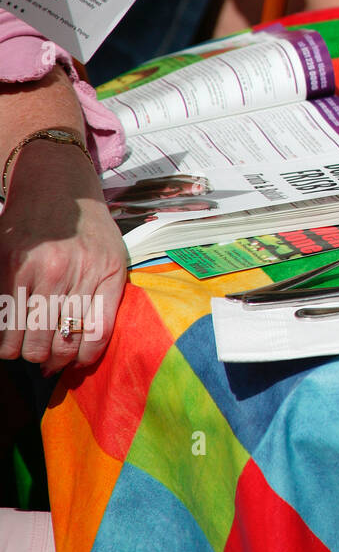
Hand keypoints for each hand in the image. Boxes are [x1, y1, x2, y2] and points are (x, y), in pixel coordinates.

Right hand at [0, 141, 127, 371]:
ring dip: (25, 351)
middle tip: (47, 360)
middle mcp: (73, 272)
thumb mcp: (114, 259)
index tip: (75, 365)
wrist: (57, 187)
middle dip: (51, 360)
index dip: (82, 358)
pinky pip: (4, 316)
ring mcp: (39, 269)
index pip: (95, 333)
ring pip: (27, 336)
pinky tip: (9, 337)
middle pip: (58, 341)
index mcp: (105, 272)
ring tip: (26, 349)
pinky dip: (4, 336)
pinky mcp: (10, 265)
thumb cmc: (90, 229)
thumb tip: (88, 346)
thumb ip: (106, 299)